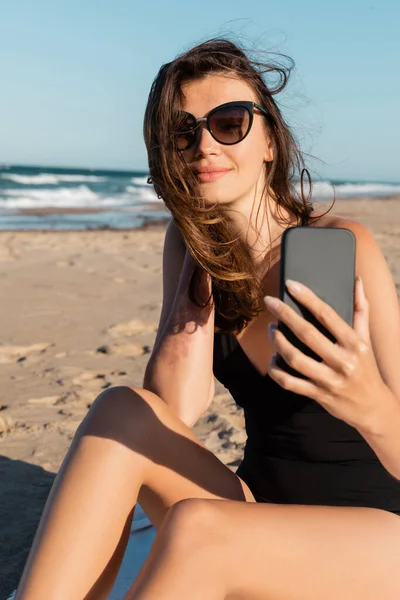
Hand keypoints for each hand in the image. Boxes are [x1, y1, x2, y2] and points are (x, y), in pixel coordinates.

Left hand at [264, 277, 387, 431]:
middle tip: (270, 301)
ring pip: (294, 358)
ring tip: (271, 329)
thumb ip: (361, 309)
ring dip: (278, 342)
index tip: (290, 285)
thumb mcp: (366, 339)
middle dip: (285, 315)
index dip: (307, 298)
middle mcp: (343, 361)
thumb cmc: (367, 367)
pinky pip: (290, 383)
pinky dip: (276, 370)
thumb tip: (357, 281)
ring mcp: (329, 380)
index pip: (327, 315)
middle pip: (307, 334)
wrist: (373, 408)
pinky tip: (273, 358)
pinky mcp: (318, 395)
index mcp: (355, 344)